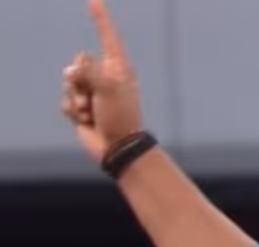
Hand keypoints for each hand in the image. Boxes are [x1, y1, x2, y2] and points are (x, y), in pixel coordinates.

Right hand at [61, 0, 143, 162]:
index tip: (94, 0)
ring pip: (68, 82)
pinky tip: (86, 121)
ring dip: (77, 99)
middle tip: (94, 97)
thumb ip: (89, 71)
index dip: (100, 19)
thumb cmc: (121, 117)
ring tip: (92, 112)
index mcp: (118, 69)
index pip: (108, 38)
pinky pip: (65, 102)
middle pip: (78, 62)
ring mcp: (93, 93)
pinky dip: (73, 112)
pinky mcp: (82, 108)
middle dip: (80, 79)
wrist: (117, 148)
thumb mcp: (109, 88)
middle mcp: (105, 77)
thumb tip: (72, 69)